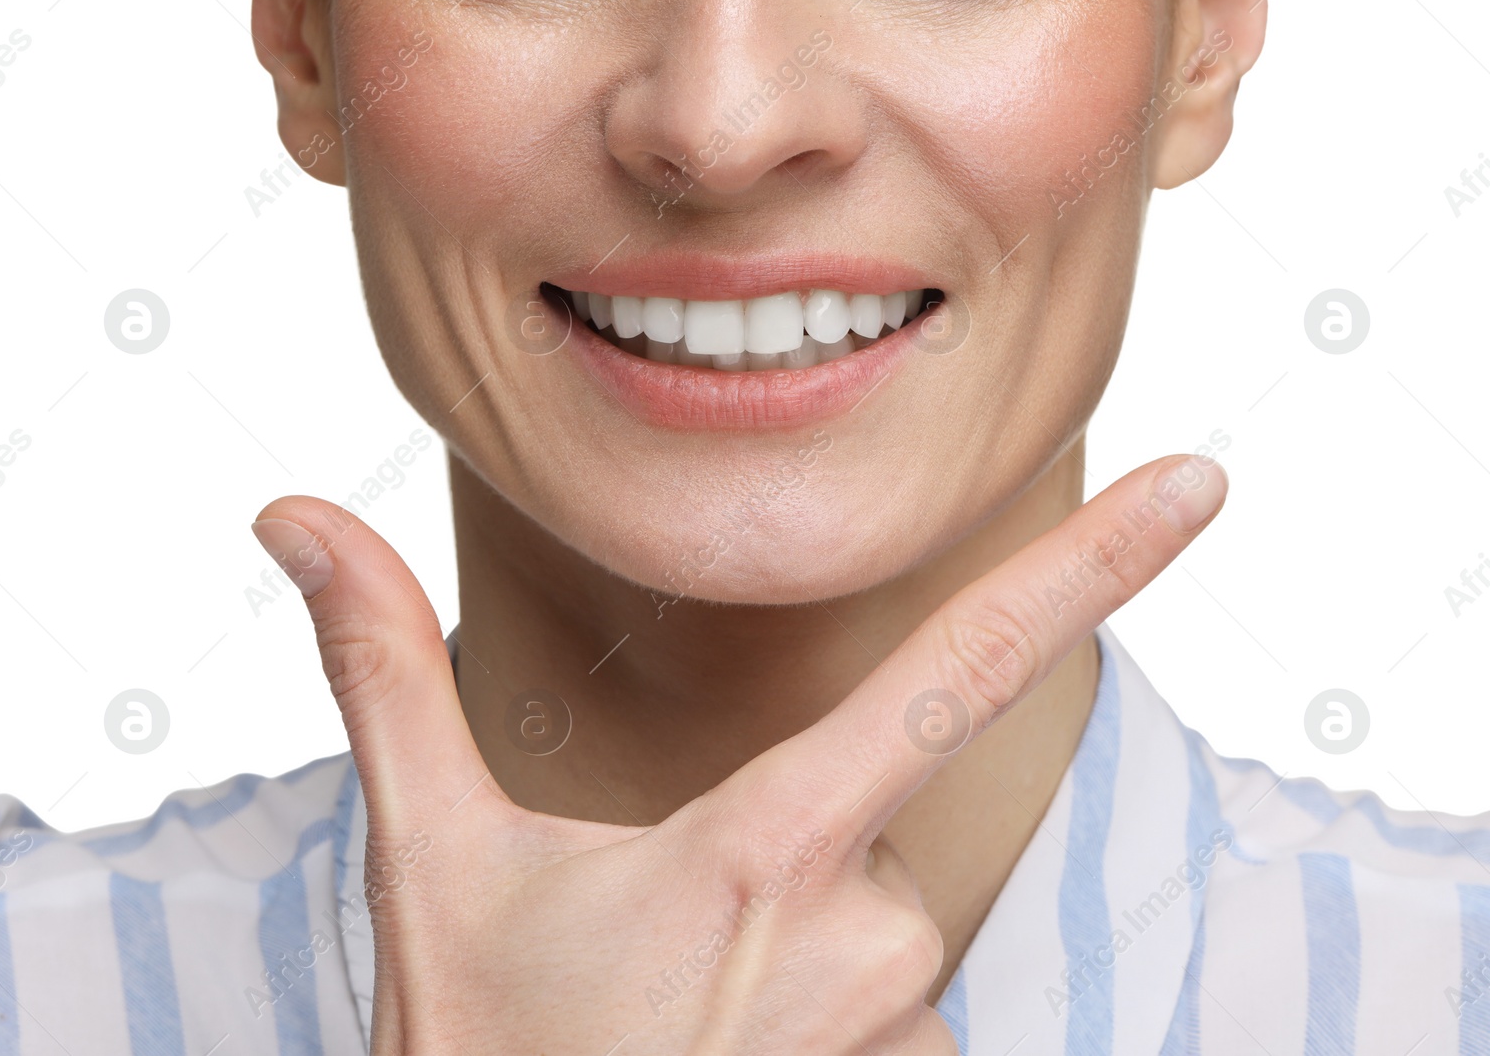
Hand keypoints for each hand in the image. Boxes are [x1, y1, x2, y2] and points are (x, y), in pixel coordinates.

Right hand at [250, 454, 1224, 1053]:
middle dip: (776, 868)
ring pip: (873, 939)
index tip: (1198, 489)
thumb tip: (291, 516)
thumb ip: (385, 670)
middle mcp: (865, 936)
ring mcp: (899, 1031)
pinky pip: (888, 1021)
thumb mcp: (431, 857)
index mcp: (766, 844)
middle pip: (858, 833)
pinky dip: (816, 1028)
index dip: (1087, 566)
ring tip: (685, 1027)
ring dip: (787, 960)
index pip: (954, 669)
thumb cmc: (485, 1051)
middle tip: (662, 961)